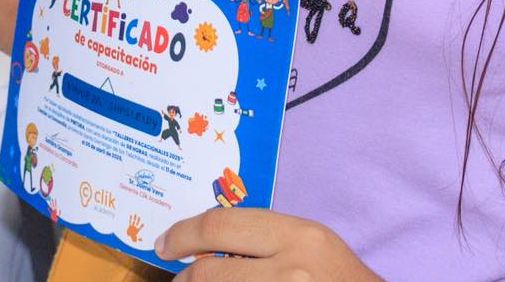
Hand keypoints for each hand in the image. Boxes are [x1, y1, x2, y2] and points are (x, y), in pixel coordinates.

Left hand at [154, 208, 380, 280]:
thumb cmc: (340, 279)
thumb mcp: (309, 245)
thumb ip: (265, 239)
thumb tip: (207, 243)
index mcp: (297, 236)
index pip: (219, 227)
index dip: (183, 234)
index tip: (165, 243)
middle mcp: (290, 271)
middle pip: (209, 272)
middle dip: (185, 277)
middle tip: (178, 279)